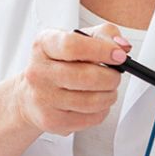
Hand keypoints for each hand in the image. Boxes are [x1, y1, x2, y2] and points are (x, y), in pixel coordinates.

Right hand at [13, 24, 133, 134]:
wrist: (32, 94)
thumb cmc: (59, 63)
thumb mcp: (78, 39)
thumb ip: (104, 35)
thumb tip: (122, 46)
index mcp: (44, 45)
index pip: (73, 46)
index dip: (101, 50)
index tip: (119, 56)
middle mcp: (38, 71)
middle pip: (86, 76)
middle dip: (111, 77)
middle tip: (115, 76)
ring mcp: (43, 98)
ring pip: (91, 101)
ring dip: (109, 95)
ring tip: (107, 90)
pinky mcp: (51, 120)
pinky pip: (90, 118)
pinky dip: (101, 111)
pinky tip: (96, 103)